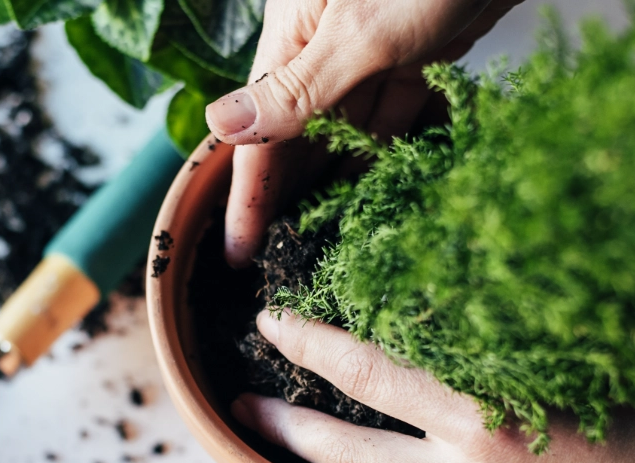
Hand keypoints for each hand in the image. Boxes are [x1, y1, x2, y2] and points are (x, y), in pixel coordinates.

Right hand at [205, 0, 523, 266]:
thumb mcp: (360, 33)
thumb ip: (296, 89)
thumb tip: (221, 125)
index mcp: (292, 33)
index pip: (259, 130)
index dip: (247, 195)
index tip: (240, 251)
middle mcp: (322, 44)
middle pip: (295, 134)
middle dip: (287, 194)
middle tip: (282, 256)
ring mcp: (368, 49)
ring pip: (341, 128)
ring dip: (332, 179)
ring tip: (321, 237)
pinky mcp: (413, 52)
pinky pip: (387, 114)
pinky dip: (380, 150)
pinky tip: (372, 187)